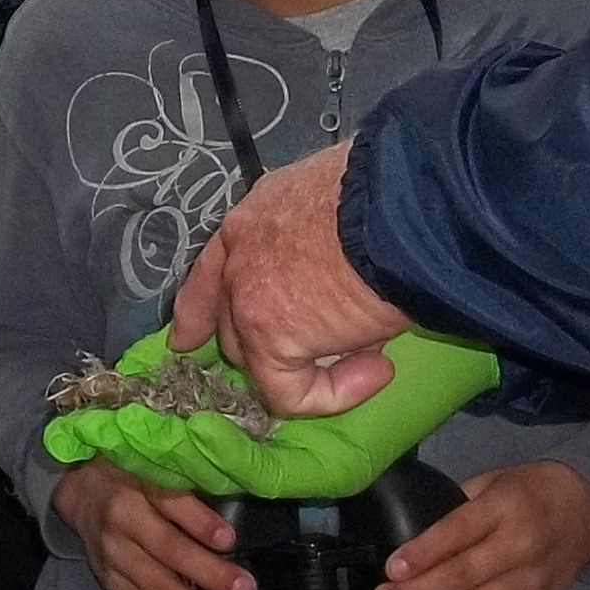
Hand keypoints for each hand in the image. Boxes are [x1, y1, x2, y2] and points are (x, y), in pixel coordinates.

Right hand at [53, 458, 250, 589]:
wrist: (80, 490)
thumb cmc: (134, 472)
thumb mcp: (157, 462)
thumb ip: (192, 478)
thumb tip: (247, 489)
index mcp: (136, 482)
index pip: (170, 502)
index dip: (198, 522)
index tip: (230, 540)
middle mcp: (121, 520)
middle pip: (167, 550)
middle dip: (208, 574)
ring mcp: (112, 555)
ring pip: (154, 588)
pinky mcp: (108, 580)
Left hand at [171, 148, 416, 414]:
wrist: (401, 207)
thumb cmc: (391, 196)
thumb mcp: (341, 197)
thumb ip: (327, 234)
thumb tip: (348, 264)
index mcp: (255, 218)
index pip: (212, 271)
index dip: (202, 310)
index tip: (188, 338)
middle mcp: (239, 256)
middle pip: (230, 321)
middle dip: (263, 344)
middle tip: (322, 353)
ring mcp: (246, 300)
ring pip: (258, 361)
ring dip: (310, 367)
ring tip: (372, 354)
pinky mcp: (271, 339)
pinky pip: (291, 394)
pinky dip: (335, 394)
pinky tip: (377, 371)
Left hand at [375, 461, 589, 589]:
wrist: (588, 506)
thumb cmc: (528, 491)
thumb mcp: (492, 481)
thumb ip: (456, 506)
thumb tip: (412, 539)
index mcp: (503, 508)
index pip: (457, 532)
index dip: (423, 553)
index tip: (391, 570)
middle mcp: (520, 546)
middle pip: (464, 574)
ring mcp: (535, 580)